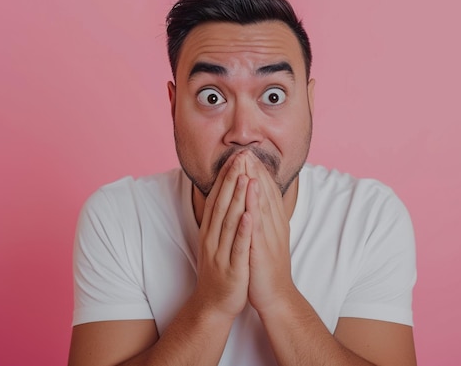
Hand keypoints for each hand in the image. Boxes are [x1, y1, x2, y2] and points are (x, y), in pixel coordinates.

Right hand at [192, 153, 252, 319]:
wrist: (214, 304)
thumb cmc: (220, 268)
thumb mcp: (218, 240)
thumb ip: (222, 219)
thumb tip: (226, 195)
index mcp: (210, 230)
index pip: (217, 198)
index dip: (225, 177)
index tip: (235, 157)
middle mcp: (212, 238)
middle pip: (222, 204)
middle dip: (231, 179)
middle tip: (240, 157)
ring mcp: (221, 253)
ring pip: (229, 222)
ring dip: (237, 199)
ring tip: (245, 177)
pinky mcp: (232, 268)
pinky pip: (238, 247)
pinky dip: (243, 230)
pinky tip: (250, 215)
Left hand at [242, 151, 295, 315]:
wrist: (276, 296)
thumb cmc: (268, 267)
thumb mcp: (268, 238)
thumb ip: (265, 219)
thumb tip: (258, 203)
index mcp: (274, 222)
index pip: (267, 191)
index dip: (258, 172)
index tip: (249, 154)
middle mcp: (274, 225)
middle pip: (265, 193)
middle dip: (255, 170)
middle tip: (247, 149)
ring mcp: (269, 236)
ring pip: (262, 204)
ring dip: (255, 182)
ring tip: (248, 163)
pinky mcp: (262, 249)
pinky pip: (257, 225)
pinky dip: (254, 208)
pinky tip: (249, 194)